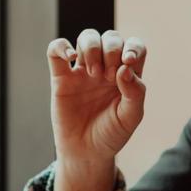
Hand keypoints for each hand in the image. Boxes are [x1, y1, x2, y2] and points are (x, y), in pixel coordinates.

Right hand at [49, 29, 147, 167]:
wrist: (86, 152)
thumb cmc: (111, 134)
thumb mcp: (131, 117)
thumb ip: (135, 92)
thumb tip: (125, 68)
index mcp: (126, 75)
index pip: (134, 46)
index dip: (133, 47)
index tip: (128, 62)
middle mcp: (105, 68)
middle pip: (110, 38)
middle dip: (111, 50)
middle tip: (108, 75)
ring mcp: (82, 71)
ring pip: (87, 37)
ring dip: (92, 47)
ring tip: (93, 72)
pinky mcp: (61, 77)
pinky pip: (55, 51)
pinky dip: (61, 47)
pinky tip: (70, 58)